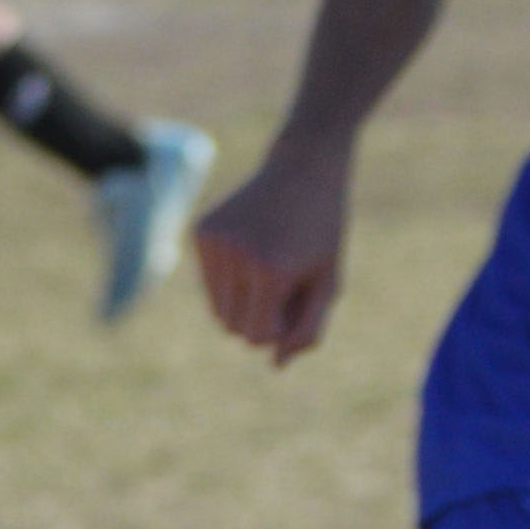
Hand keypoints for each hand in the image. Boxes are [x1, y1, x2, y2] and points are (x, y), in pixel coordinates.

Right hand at [191, 147, 351, 361]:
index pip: (256, 337)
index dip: (279, 326)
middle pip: (231, 326)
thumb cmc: (323, 228)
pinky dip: (230, 275)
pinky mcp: (201, 231)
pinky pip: (209, 280)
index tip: (299, 297)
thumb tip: (275, 364)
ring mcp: (213, 243)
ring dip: (242, 299)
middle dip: (258, 316)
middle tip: (286, 282)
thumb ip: (307, 329)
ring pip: (216, 307)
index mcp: (271, 272)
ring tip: (269, 266)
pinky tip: (251, 244)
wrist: (306, 164)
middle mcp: (235, 257)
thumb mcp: (328, 280)